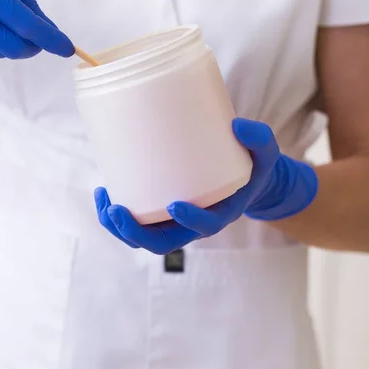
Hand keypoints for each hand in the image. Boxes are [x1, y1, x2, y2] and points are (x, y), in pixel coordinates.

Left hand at [95, 118, 317, 253]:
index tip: (175, 204)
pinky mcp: (161, 208)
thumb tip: (237, 126)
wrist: (243, 174)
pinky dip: (116, 213)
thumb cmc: (252, 164)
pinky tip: (104, 191)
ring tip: (104, 201)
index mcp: (220, 213)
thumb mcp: (265, 153)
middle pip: (162, 242)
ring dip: (119, 227)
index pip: (205, 228)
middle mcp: (194, 223)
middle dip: (136, 232)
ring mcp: (175, 220)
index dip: (190, 221)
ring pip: (143, 237)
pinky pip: (137, 221)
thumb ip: (258, 140)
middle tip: (118, 210)